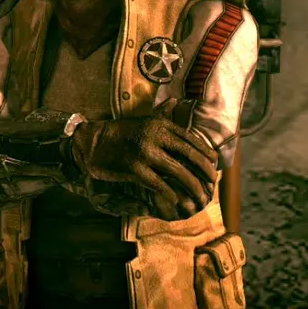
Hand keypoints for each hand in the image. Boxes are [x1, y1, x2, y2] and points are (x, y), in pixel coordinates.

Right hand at [68, 103, 218, 220]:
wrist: (93, 142)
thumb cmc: (121, 133)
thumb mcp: (144, 121)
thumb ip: (163, 117)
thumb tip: (179, 107)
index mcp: (160, 124)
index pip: (191, 140)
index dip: (206, 154)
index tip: (215, 165)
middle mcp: (155, 136)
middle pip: (190, 156)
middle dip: (205, 171)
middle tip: (212, 183)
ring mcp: (145, 153)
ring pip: (178, 172)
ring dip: (192, 186)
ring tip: (200, 196)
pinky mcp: (135, 169)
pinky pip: (159, 184)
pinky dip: (171, 194)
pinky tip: (178, 201)